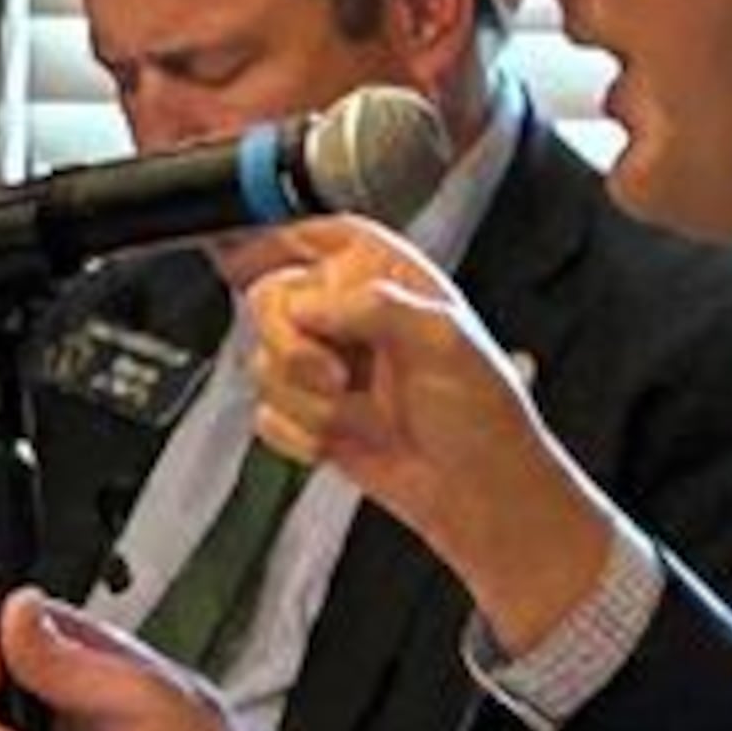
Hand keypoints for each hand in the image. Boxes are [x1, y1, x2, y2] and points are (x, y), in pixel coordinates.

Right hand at [246, 218, 620, 652]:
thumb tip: (309, 303)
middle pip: (270, 301)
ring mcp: (327, 368)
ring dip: (307, 401)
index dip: (279, 239)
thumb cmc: (482, 416)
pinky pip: (266, 416)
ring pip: (264, 364)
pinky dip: (300, 435)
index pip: (320, 237)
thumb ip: (375, 306)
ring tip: (360, 414)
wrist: (476, 493)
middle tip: (334, 374)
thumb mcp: (444, 341)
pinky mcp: (311, 416)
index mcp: (386, 279)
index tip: (249, 258)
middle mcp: (350, 317)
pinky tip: (345, 440)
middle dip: (291, 345)